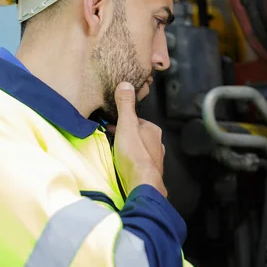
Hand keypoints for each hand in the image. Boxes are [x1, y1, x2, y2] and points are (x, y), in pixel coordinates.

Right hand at [112, 82, 166, 196]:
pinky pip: (139, 162)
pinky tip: (123, 165)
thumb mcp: (126, 124)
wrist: (142, 182)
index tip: (109, 126)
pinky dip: (131, 161)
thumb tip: (126, 83)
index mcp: (153, 129)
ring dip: (128, 149)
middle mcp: (157, 143)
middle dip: (125, 136)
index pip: (136, 121)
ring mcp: (155, 158)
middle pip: (137, 135)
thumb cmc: (134, 152)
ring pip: (139, 149)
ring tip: (115, 152)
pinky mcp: (150, 172)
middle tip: (110, 139)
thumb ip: (125, 105)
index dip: (121, 122)